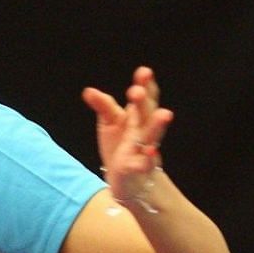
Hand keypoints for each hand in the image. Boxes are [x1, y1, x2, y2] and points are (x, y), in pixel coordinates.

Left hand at [82, 66, 170, 210]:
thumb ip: (103, 106)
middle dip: (144, 102)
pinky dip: (147, 160)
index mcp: (138, 116)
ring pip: (152, 136)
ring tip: (165, 114)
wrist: (129, 180)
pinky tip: (149, 153)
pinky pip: (144, 164)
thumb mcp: (110, 123)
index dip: (146, 85)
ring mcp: (143, 149)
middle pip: (147, 114)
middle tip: (138, 91)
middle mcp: (144, 130)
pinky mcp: (138, 168)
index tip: (144, 72)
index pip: (145, 98)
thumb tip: (88, 91)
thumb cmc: (121, 146)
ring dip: (157, 125)